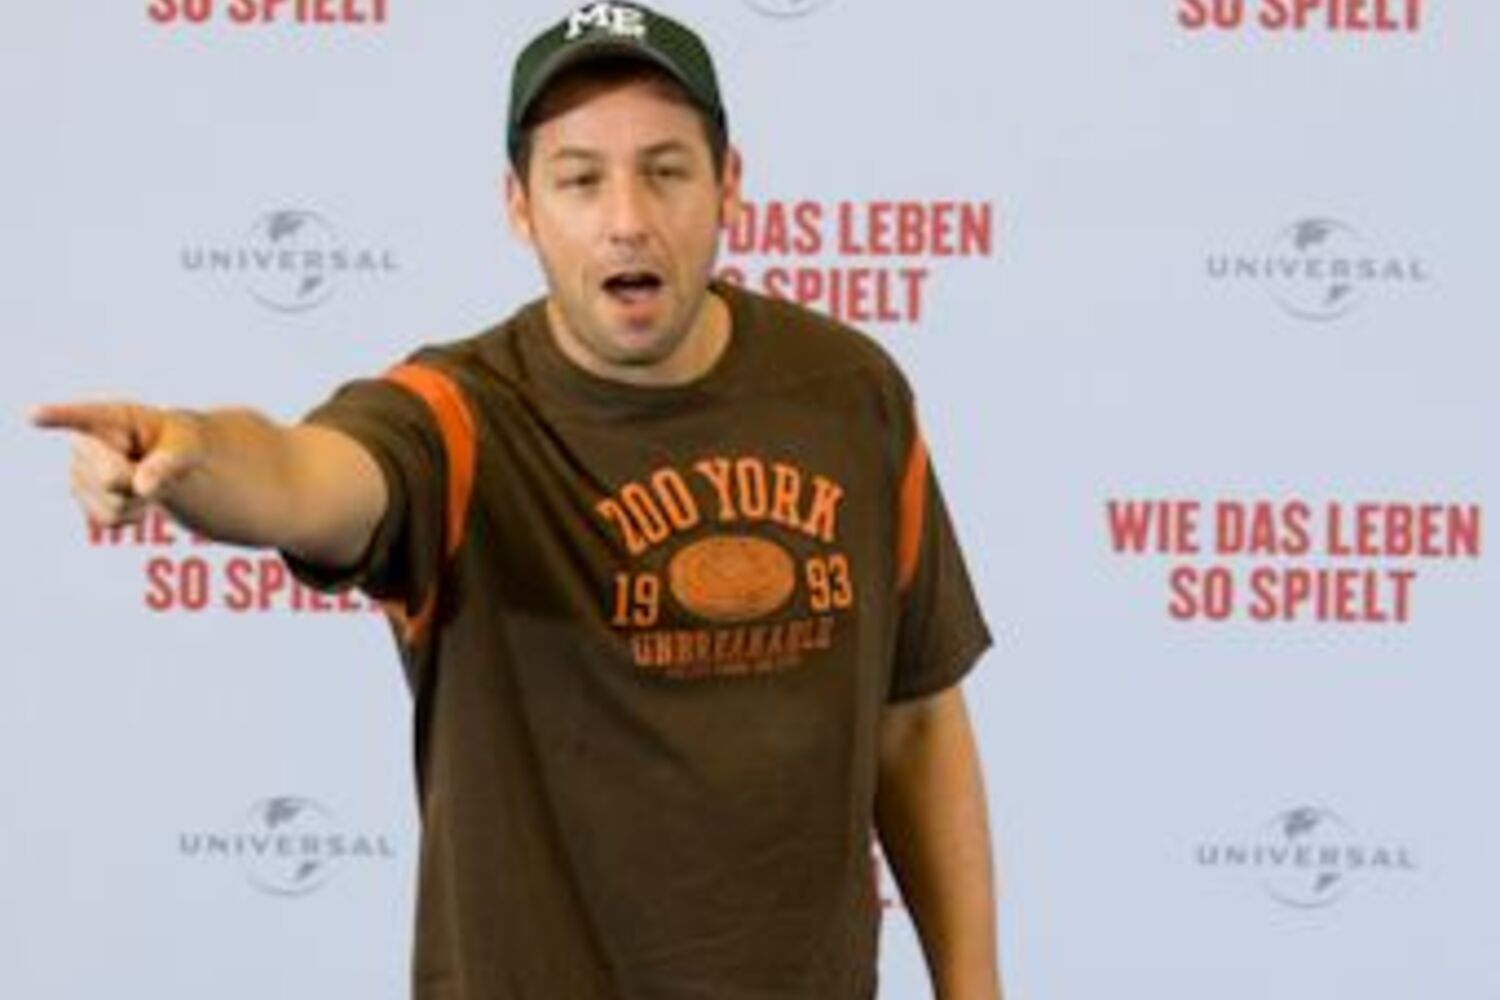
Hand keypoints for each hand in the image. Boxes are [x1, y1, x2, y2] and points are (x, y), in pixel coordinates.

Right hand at [32, 402, 204, 525]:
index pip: (83, 416)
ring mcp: (78, 473)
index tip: (34, 416)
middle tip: (154, 467)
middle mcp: (84, 443)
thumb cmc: (178, 445)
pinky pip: (112, 521)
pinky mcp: (82, 500)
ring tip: (143, 477)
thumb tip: (143, 488)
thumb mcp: (185, 448)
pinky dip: (134, 515)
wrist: (169, 464)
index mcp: (110, 417)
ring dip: (140, 500)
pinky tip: (134, 495)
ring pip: (113, 505)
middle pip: (111, 478)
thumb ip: (167, 464)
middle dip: (140, 481)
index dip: (57, 416)